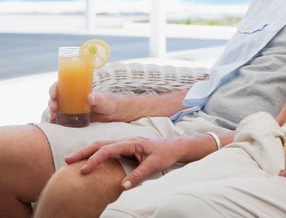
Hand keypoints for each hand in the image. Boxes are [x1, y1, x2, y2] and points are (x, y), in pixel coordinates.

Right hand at [49, 82, 133, 122]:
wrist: (115, 114)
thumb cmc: (110, 102)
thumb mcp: (105, 100)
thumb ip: (98, 98)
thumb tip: (90, 97)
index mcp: (79, 90)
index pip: (63, 85)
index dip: (55, 88)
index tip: (54, 94)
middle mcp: (73, 98)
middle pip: (57, 97)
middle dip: (52, 101)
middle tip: (54, 107)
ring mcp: (72, 108)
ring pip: (57, 108)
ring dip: (52, 112)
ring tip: (53, 117)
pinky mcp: (74, 118)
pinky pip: (61, 119)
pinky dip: (56, 121)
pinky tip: (54, 124)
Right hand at [66, 136, 184, 189]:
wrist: (176, 147)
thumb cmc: (166, 153)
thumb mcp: (154, 165)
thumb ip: (138, 175)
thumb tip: (122, 186)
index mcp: (132, 142)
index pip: (108, 149)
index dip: (95, 159)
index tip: (84, 170)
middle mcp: (126, 140)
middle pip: (100, 143)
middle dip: (84, 151)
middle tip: (68, 160)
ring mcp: (125, 143)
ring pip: (102, 145)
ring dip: (88, 151)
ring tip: (73, 161)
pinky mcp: (126, 148)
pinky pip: (107, 149)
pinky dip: (96, 153)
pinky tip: (89, 161)